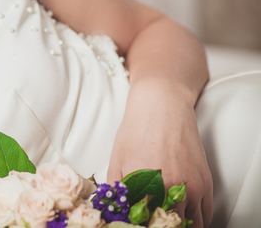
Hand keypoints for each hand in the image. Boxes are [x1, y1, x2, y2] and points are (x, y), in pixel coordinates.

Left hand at [108, 80, 212, 227]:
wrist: (162, 106)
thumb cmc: (135, 131)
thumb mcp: (117, 160)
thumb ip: (117, 190)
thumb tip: (115, 211)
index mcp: (146, 186)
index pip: (147, 223)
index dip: (143, 224)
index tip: (139, 221)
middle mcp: (171, 190)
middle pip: (170, 226)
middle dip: (160, 225)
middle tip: (152, 221)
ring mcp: (192, 188)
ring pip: (192, 226)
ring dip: (180, 225)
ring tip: (166, 220)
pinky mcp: (205, 183)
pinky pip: (206, 215)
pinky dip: (196, 220)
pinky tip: (183, 216)